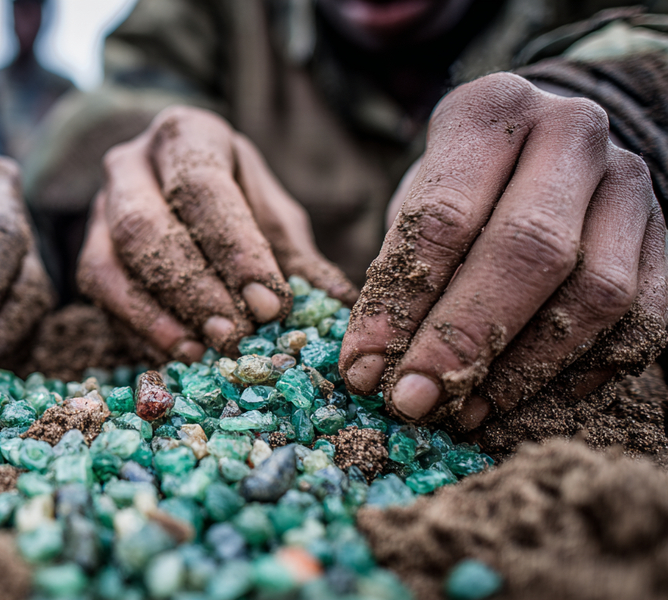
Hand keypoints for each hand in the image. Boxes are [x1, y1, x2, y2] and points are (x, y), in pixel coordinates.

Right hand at [76, 106, 357, 360]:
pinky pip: (99, 296)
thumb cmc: (237, 200)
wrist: (178, 186)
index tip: (269, 303)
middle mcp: (129, 165)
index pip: (202, 189)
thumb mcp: (272, 214)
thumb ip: (295, 257)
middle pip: (144, 227)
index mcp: (185, 136)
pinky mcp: (87, 252)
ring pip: (106, 265)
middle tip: (233, 335)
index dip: (234, 250)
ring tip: (202, 351)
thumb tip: (334, 305)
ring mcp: (98, 209)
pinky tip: (177, 354)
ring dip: (155, 317)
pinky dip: (137, 331)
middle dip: (190, 289)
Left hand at [339, 72, 667, 428]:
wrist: (548, 149)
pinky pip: (643, 321)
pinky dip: (582, 372)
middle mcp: (573, 134)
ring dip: (523, 370)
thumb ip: (398, 271)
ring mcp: (631, 186)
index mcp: (493, 112)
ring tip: (462, 411)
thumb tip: (372, 368)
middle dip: (463, 340)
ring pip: (596, 293)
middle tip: (413, 400)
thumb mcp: (415, 200)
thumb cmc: (462, 185)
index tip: (364, 367)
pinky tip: (525, 399)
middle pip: (529, 251)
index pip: (444, 216)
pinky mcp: (666, 238)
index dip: (400, 303)